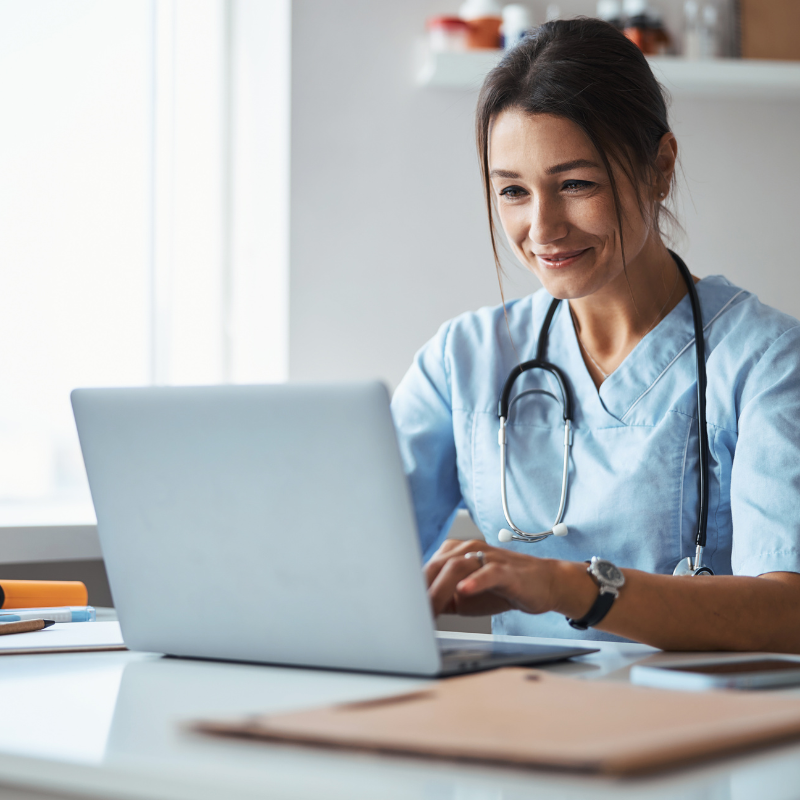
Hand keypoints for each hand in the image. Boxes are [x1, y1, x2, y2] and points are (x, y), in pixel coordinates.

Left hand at [424, 539, 563, 617]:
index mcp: (455, 553)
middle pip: (437, 565)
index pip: (427, 569)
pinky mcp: (506, 570)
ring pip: (458, 566)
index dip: (413, 588)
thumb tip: (417, 613)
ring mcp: (488, 557)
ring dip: (440, 588)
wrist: (543, 583)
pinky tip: (464, 590)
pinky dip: (475, 581)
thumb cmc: (502, 588)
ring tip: (430, 606)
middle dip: (422, 589)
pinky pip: (488, 572)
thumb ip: (442, 600)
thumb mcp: (465, 596)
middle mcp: (469, 549)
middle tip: (412, 612)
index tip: (402, 608)